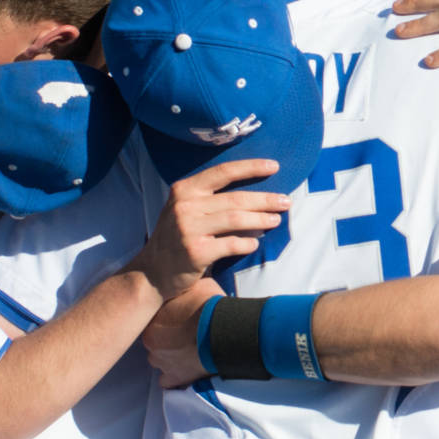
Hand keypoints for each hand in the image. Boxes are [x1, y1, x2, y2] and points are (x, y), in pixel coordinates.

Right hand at [135, 158, 291, 298]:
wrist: (152, 272)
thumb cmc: (177, 237)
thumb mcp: (186, 210)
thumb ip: (212, 200)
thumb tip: (259, 197)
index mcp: (184, 189)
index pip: (223, 172)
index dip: (251, 167)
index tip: (274, 166)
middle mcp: (185, 206)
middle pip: (236, 199)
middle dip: (265, 200)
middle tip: (286, 202)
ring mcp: (189, 229)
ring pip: (237, 219)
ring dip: (261, 220)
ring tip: (276, 220)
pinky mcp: (196, 252)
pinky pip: (232, 244)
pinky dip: (248, 243)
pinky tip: (255, 244)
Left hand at [144, 279, 221, 387]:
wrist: (223, 331)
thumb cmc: (210, 307)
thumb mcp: (197, 285)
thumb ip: (185, 288)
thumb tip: (187, 283)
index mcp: (153, 317)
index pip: (154, 317)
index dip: (169, 317)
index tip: (181, 316)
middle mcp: (151, 339)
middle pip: (155, 338)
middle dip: (168, 336)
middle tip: (187, 332)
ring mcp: (161, 360)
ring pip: (159, 358)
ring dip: (171, 355)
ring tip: (190, 350)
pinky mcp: (174, 377)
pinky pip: (167, 380)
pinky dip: (175, 376)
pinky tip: (187, 368)